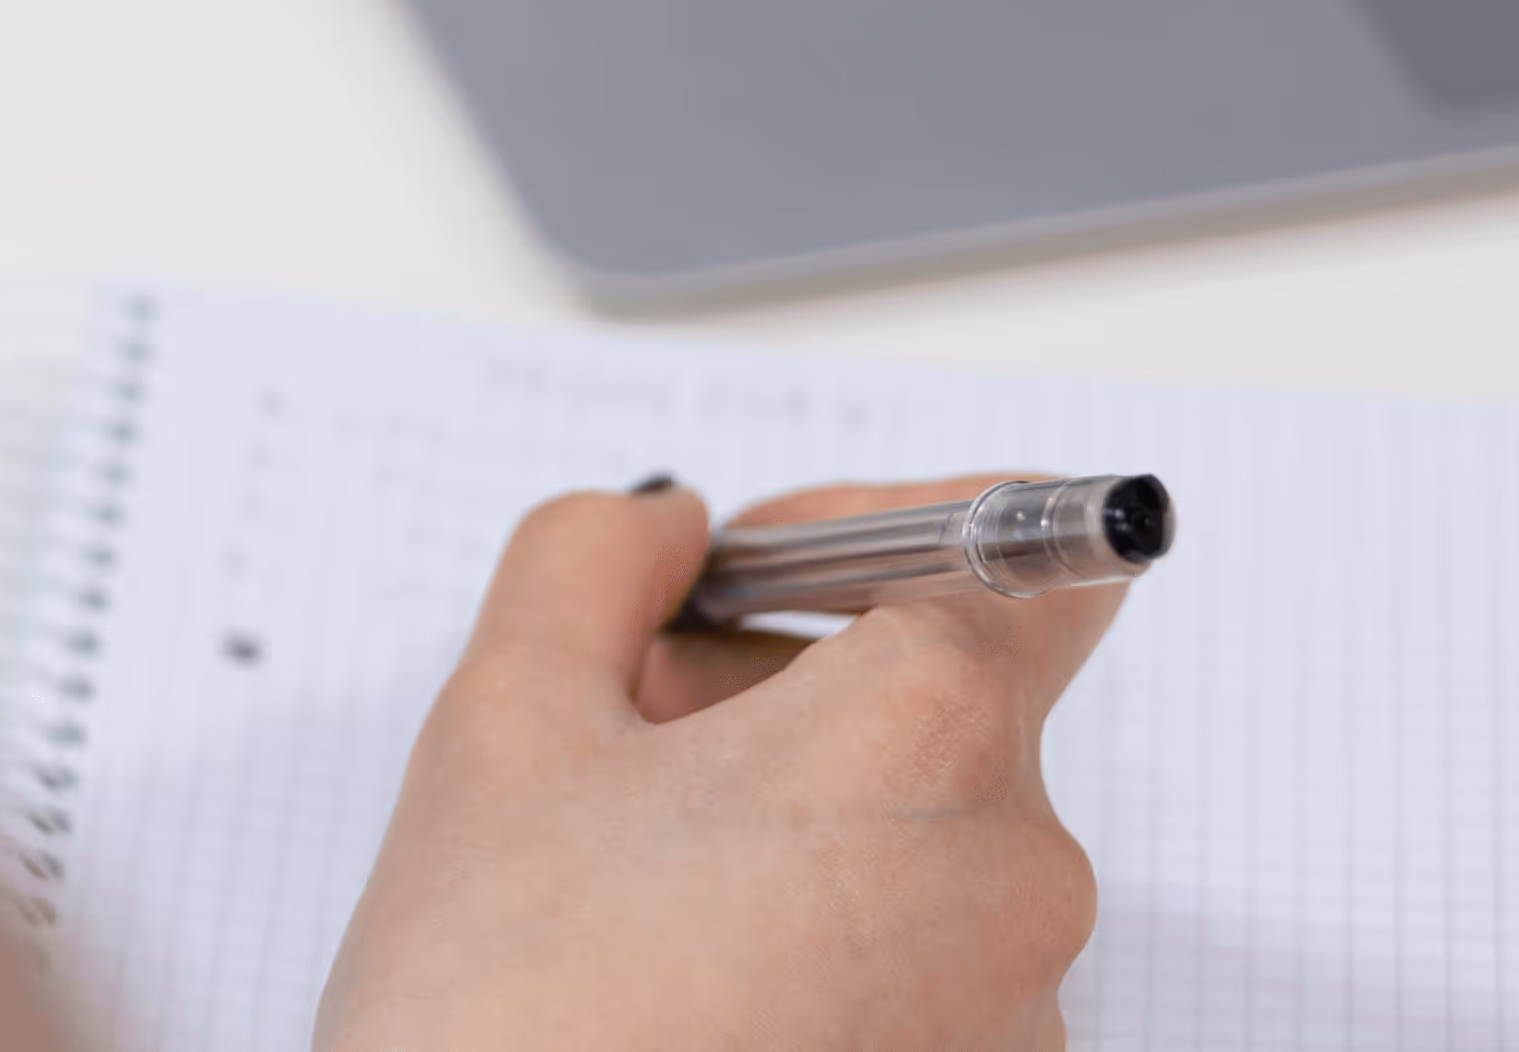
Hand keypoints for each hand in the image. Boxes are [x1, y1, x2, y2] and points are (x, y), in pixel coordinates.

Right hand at [315, 473, 1121, 1051]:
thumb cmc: (508, 1008)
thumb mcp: (503, 721)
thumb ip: (590, 564)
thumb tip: (662, 527)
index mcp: (927, 737)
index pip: (1024, 554)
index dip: (877, 526)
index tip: (750, 565)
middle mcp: (1019, 877)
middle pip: (936, 706)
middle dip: (772, 687)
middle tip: (612, 729)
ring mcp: (1013, 1020)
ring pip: (912, 842)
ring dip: (782, 816)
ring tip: (615, 881)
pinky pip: (913, 970)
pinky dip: (807, 936)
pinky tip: (666, 978)